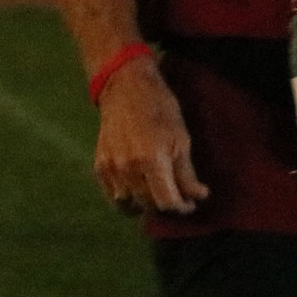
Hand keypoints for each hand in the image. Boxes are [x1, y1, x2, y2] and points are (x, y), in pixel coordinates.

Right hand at [94, 57, 207, 214]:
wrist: (125, 88)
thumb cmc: (159, 110)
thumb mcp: (181, 140)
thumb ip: (187, 174)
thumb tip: (197, 197)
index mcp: (151, 160)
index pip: (167, 202)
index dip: (182, 208)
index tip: (190, 203)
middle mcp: (127, 167)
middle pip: (149, 205)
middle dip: (166, 205)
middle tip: (177, 196)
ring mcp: (110, 167)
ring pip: (129, 204)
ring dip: (145, 204)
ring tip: (157, 193)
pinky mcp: (99, 165)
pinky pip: (112, 195)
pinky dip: (127, 199)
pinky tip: (138, 189)